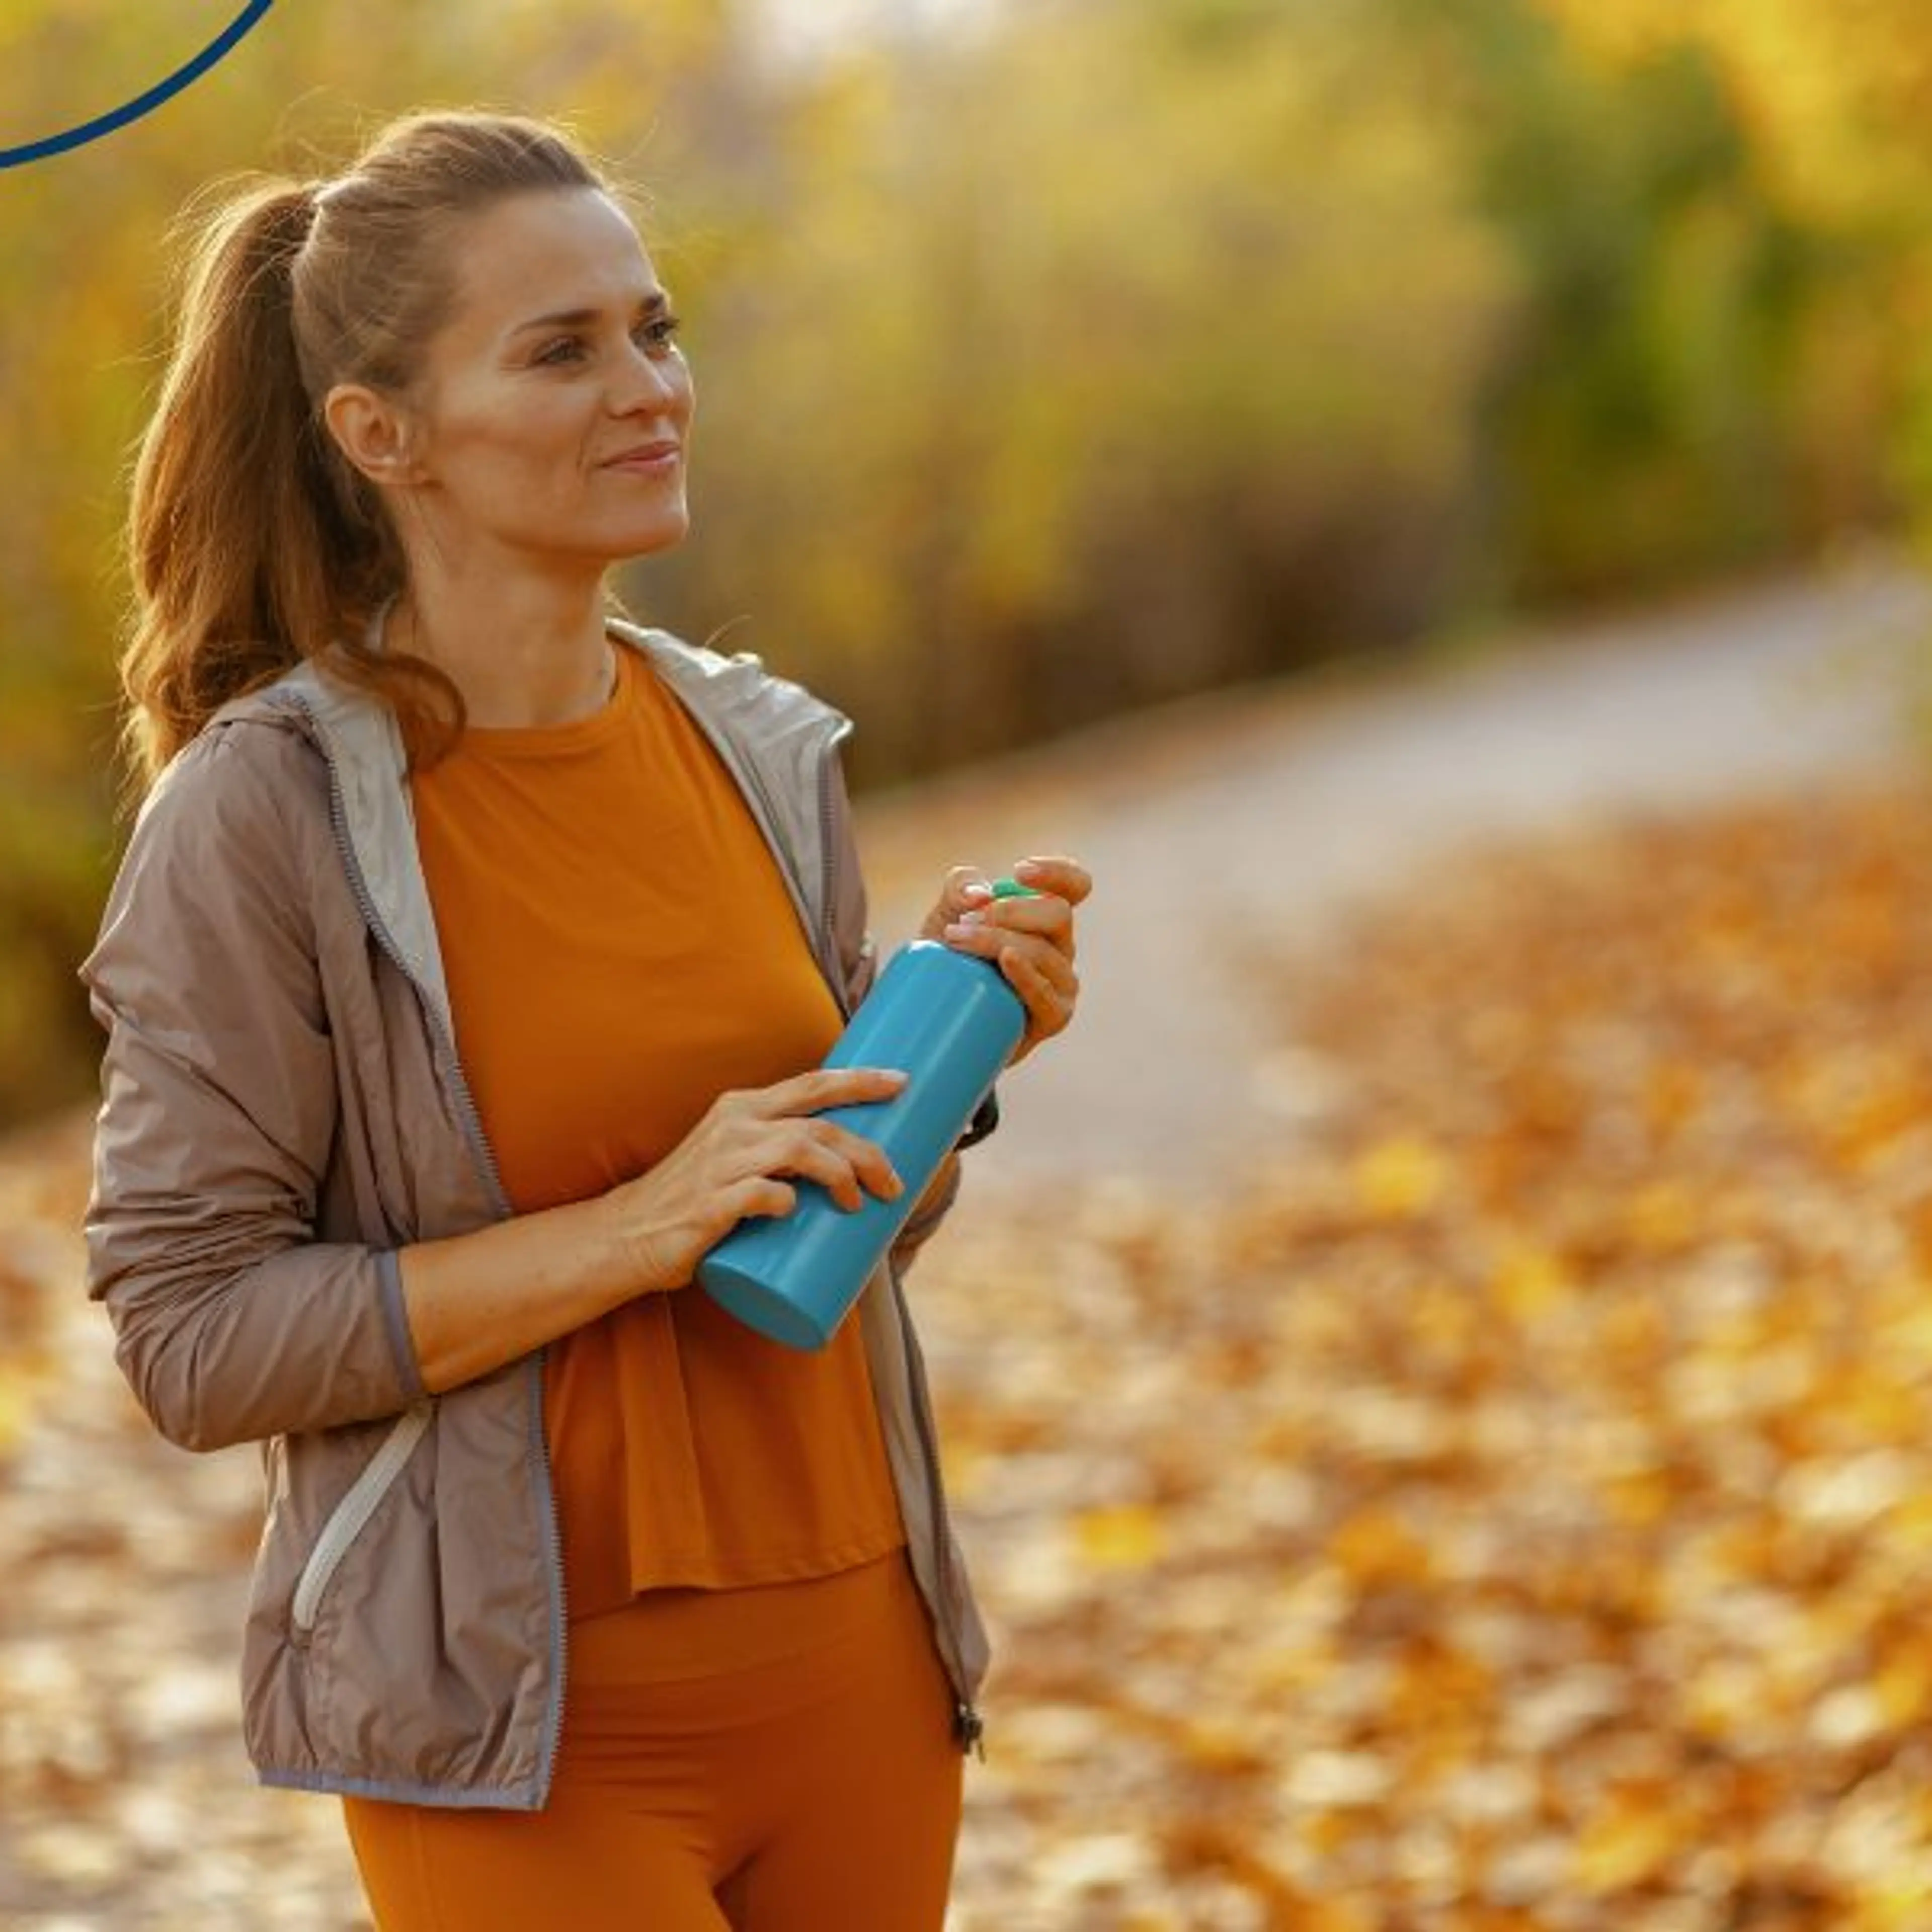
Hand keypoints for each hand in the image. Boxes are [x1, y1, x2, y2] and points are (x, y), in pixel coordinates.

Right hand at [599, 1067, 909, 1291]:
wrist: (628, 1234)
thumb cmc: (697, 1198)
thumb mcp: (737, 1158)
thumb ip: (781, 1152)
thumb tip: (851, 1167)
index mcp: (743, 1108)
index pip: (811, 1083)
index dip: (859, 1080)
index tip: (901, 1082)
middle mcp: (734, 1126)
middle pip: (817, 1123)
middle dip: (867, 1149)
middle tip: (894, 1182)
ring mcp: (720, 1164)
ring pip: (798, 1150)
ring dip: (840, 1174)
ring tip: (858, 1202)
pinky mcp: (709, 1205)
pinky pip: (759, 1193)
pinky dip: (785, 1200)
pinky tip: (795, 1211)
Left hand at [918, 855, 1089, 1067]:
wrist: (941, 1016)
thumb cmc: (949, 961)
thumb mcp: (947, 915)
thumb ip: (960, 888)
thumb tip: (980, 894)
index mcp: (1046, 916)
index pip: (1076, 886)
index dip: (1057, 872)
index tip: (1019, 871)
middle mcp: (1061, 946)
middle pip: (1058, 914)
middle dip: (1009, 910)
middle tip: (966, 920)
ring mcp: (1062, 982)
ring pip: (1043, 952)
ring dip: (996, 940)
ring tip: (956, 941)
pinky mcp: (1053, 1016)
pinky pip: (1046, 994)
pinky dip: (1025, 974)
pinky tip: (1007, 960)